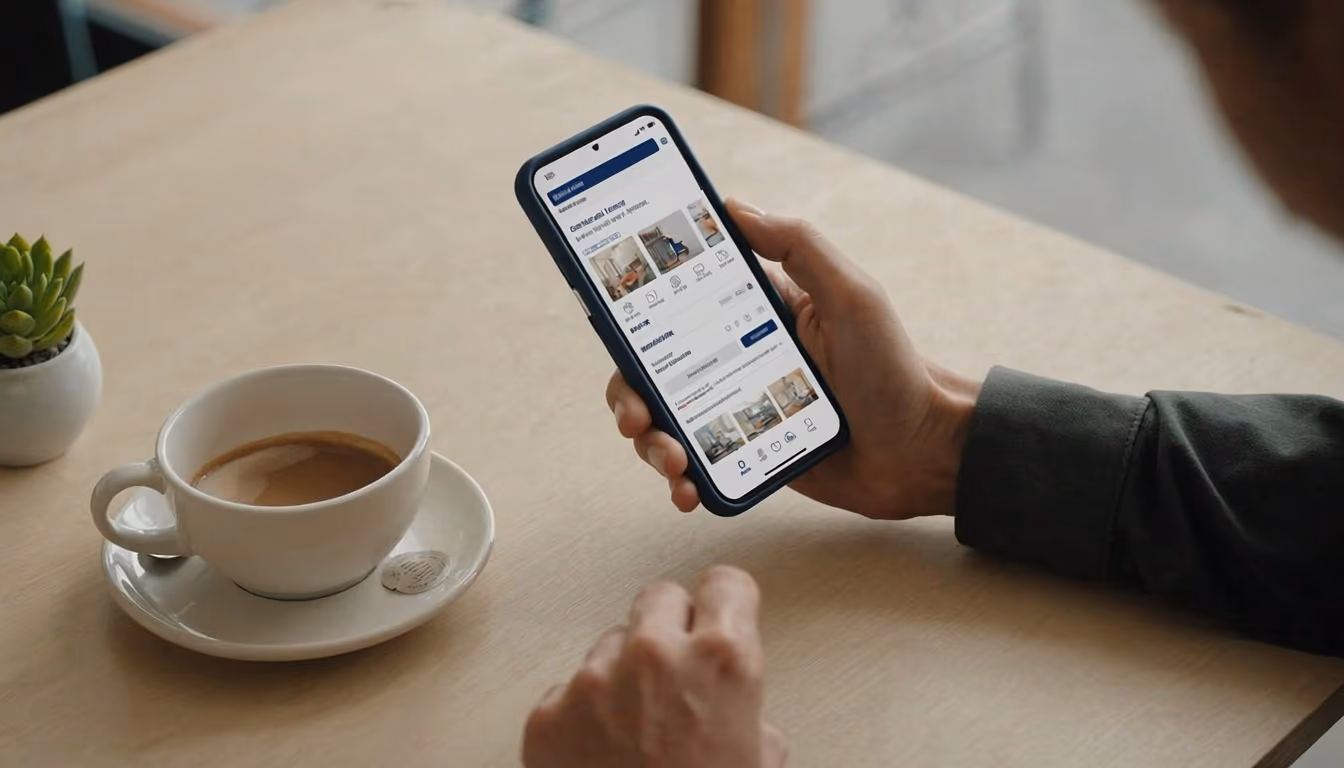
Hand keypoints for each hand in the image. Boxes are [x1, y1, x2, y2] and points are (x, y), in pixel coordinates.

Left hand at [522, 566, 786, 767]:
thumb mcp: (759, 765)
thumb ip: (752, 718)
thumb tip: (743, 717)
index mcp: (723, 661)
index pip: (726, 584)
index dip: (725, 605)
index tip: (721, 615)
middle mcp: (655, 654)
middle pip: (659, 597)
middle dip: (669, 628)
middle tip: (675, 672)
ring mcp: (594, 680)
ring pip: (610, 645)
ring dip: (622, 675)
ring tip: (635, 733)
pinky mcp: (548, 712)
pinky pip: (568, 690)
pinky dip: (582, 715)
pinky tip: (599, 755)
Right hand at [606, 199, 980, 518]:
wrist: (923, 453)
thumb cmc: (895, 367)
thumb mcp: (852, 295)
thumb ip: (800, 246)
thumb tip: (733, 206)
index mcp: (755, 312)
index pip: (679, 299)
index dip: (635, 304)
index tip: (608, 309)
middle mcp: (736, 359)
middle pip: (654, 368)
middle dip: (629, 391)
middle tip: (633, 412)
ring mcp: (738, 410)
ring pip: (665, 421)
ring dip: (650, 441)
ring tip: (671, 460)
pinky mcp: (747, 457)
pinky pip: (696, 467)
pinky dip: (680, 480)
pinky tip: (686, 490)